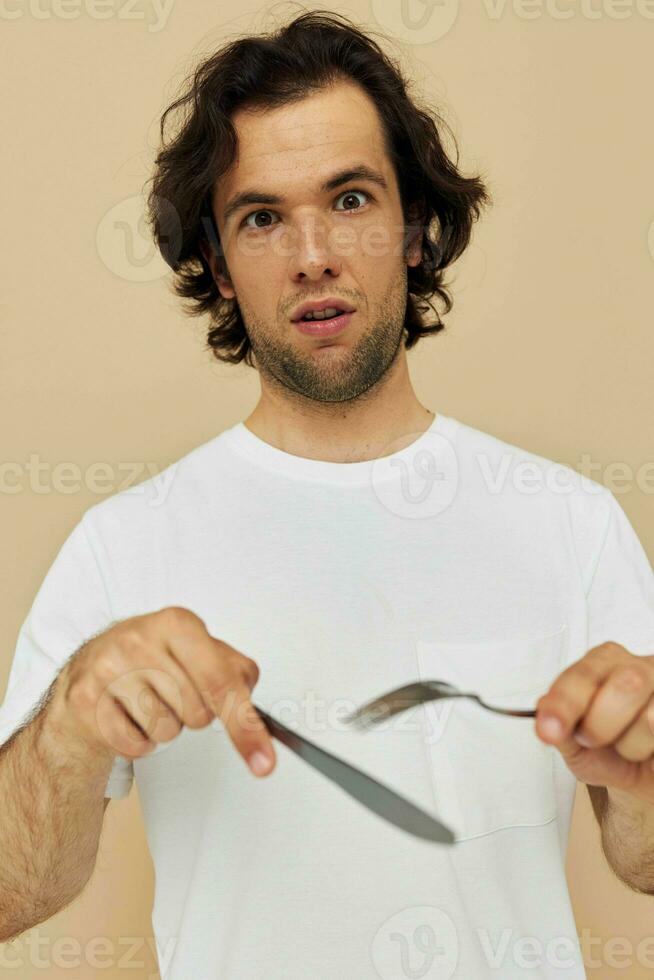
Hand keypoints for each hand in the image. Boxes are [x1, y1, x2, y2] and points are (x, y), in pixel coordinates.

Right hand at [48, 606, 275, 776]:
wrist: (90, 667)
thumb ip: (235, 672)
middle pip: (198, 714)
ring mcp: (109, 669)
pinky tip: (128, 715)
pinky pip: (137, 746)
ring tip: (148, 702)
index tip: (264, 762)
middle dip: (195, 714)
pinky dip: (140, 740)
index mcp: (177, 623)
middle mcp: (140, 640)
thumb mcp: (198, 649)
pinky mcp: (86, 700)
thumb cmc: (153, 657)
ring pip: (168, 732)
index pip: (221, 682)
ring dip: (166, 728)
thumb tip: (256, 716)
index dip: (246, 725)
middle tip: (174, 693)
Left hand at [535, 641, 653, 804]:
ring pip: (651, 720)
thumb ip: (559, 728)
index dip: (565, 703)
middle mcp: (640, 665)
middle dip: (601, 726)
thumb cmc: (607, 752)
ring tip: (629, 748)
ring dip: (631, 748)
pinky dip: (652, 759)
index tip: (549, 730)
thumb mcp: (575, 744)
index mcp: (604, 661)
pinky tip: (648, 752)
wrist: (641, 776)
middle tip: (592, 741)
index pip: (584, 674)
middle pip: (627, 685)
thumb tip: (544, 712)